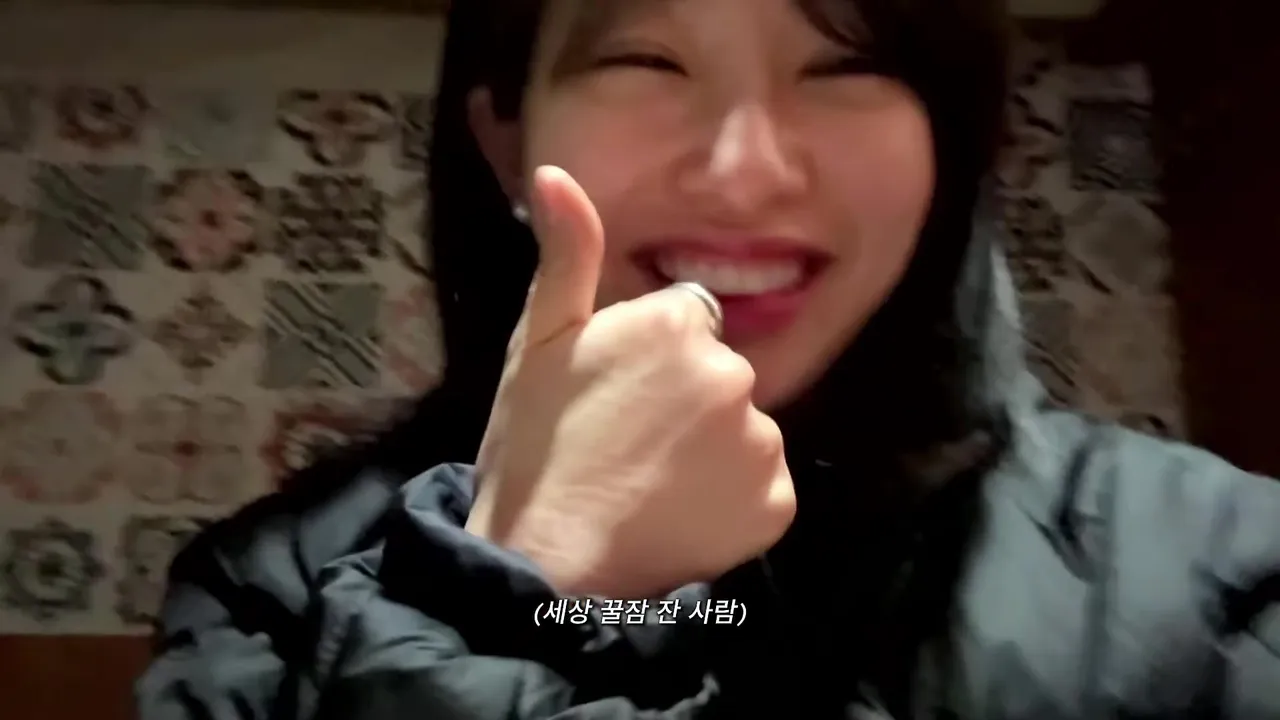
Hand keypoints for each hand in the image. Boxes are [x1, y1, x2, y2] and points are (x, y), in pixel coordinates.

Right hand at [466, 166, 795, 598]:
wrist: (546, 561)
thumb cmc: (531, 449)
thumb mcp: (536, 343)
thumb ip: (565, 255)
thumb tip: (557, 173)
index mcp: (677, 324)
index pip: (688, 322)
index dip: (651, 359)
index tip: (615, 397)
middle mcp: (732, 372)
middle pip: (722, 374)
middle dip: (687, 401)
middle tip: (630, 445)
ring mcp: (760, 442)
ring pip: (746, 432)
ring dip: (714, 452)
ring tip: (652, 485)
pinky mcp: (776, 504)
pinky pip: (764, 488)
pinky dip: (735, 503)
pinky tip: (683, 516)